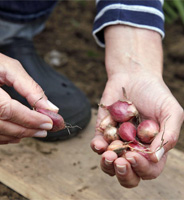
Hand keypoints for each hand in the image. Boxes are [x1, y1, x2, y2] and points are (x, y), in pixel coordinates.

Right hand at [0, 43, 56, 144]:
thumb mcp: (10, 68)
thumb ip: (30, 88)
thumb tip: (50, 108)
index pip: (6, 109)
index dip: (29, 119)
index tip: (48, 122)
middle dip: (25, 129)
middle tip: (44, 130)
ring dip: (15, 135)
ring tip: (34, 132)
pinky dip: (1, 137)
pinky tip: (16, 135)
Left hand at [91, 25, 183, 187]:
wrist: (134, 77)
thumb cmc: (155, 94)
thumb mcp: (171, 111)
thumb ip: (168, 134)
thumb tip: (155, 157)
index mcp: (152, 148)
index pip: (149, 169)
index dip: (142, 168)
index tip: (133, 155)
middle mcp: (134, 148)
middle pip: (129, 173)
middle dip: (124, 173)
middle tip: (120, 162)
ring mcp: (117, 141)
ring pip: (110, 164)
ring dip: (107, 165)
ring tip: (108, 156)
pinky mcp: (103, 131)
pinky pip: (98, 145)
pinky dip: (97, 147)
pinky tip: (99, 144)